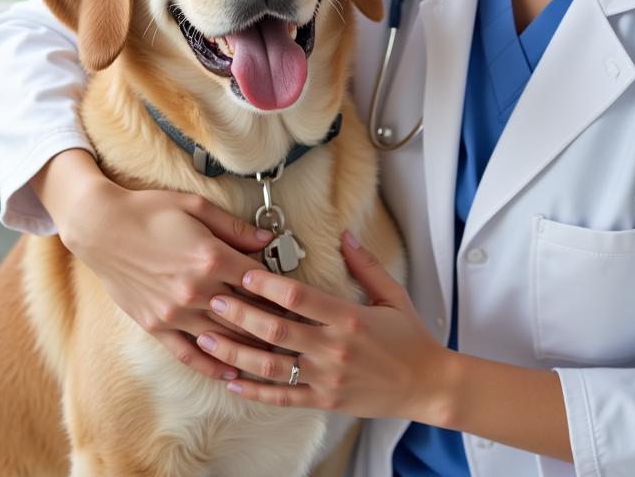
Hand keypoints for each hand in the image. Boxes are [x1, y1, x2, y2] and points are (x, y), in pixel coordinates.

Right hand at [61, 179, 284, 379]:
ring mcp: (174, 312)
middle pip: (245, 315)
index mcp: (210, 258)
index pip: (258, 281)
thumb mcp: (197, 207)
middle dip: (272, 324)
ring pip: (222, 338)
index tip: (298, 299)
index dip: (281, 290)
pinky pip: (188, 353)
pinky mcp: (156, 326)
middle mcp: (195, 290)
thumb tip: (267, 241)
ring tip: (275, 357)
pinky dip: (212, 365)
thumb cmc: (150, 211)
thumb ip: (235, 228)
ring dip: (250, 349)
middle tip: (295, 332)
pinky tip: (230, 372)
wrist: (101, 227)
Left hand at [194, 230, 451, 423]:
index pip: (300, 297)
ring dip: (236, 353)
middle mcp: (333, 348)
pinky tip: (231, 382)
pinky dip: (254, 392)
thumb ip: (366, 264)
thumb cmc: (410, 338)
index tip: (244, 273)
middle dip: (241, 314)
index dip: (269, 284)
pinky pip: (282, 398)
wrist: (426, 384)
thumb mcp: (393, 294)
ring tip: (208, 340)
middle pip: (277, 330)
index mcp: (349, 318)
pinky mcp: (324, 400)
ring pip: (271, 366)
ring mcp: (326, 378)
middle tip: (215, 300)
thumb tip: (345, 235)